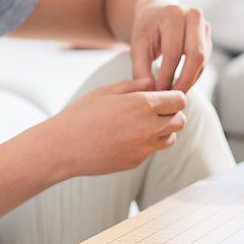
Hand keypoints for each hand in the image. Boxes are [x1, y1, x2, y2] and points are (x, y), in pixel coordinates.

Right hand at [50, 78, 186, 176]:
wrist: (63, 147)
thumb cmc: (81, 115)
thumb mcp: (106, 92)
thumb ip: (134, 86)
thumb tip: (152, 82)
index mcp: (143, 104)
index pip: (179, 100)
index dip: (174, 97)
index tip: (164, 98)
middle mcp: (149, 127)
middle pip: (180, 121)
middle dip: (172, 115)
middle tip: (156, 111)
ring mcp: (144, 147)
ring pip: (170, 138)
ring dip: (163, 131)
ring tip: (143, 125)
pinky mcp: (136, 161)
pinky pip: (151, 151)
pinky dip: (146, 145)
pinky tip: (127, 139)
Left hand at [130, 0, 210, 92]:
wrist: (156, 13)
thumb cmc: (146, 29)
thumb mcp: (137, 46)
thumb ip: (141, 70)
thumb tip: (152, 92)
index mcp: (173, 14)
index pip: (174, 51)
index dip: (167, 75)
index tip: (158, 92)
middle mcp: (193, 17)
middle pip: (196, 55)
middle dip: (184, 80)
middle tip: (172, 97)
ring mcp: (204, 28)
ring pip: (202, 61)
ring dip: (189, 80)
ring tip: (173, 93)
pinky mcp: (208, 39)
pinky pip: (204, 63)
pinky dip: (192, 77)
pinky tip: (180, 84)